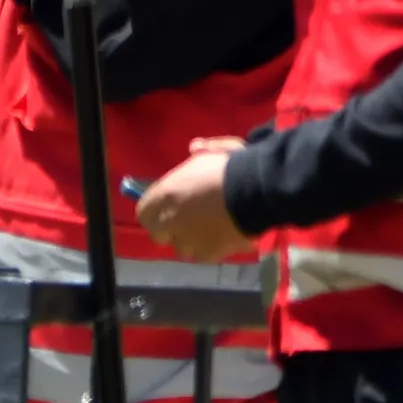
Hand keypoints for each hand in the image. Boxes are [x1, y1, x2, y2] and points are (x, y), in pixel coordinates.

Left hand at [136, 141, 254, 261]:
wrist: (258, 191)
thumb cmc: (233, 168)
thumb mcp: (217, 151)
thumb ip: (202, 151)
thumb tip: (195, 147)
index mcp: (165, 194)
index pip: (144, 212)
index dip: (154, 212)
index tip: (166, 210)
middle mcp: (170, 220)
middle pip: (159, 234)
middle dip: (170, 230)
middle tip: (187, 222)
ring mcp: (188, 239)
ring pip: (182, 247)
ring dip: (191, 241)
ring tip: (209, 231)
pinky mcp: (208, 253)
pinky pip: (203, 255)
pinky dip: (211, 249)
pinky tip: (224, 239)